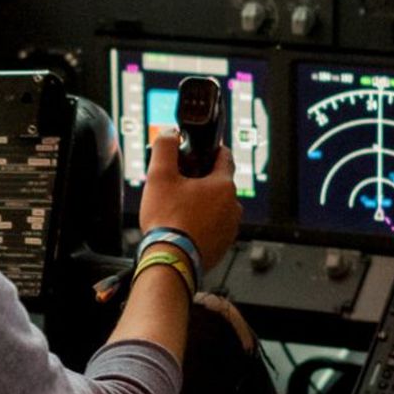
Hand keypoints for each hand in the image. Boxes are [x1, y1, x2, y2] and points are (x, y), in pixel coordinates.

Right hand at [138, 126, 238, 269]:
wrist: (171, 260)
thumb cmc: (167, 220)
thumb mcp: (159, 176)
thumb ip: (165, 148)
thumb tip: (170, 133)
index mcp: (223, 185)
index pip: (225, 157)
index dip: (213, 150)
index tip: (205, 149)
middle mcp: (233, 206)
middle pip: (219, 184)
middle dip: (203, 181)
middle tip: (180, 183)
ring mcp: (230, 228)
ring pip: (218, 207)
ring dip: (204, 204)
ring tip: (180, 208)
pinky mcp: (223, 246)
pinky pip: (215, 227)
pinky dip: (203, 224)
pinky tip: (185, 227)